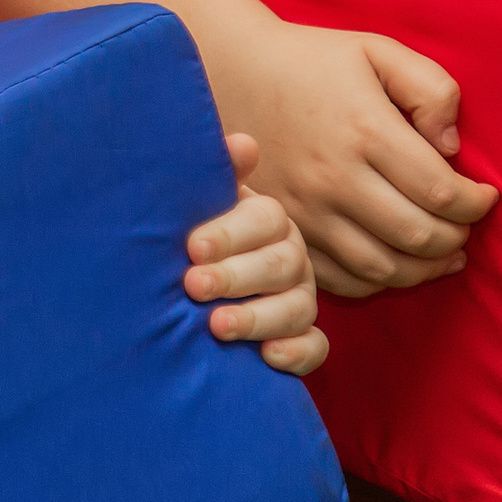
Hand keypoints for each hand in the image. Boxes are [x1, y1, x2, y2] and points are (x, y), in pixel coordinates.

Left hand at [184, 132, 326, 374]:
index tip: (193, 247)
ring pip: (297, 307)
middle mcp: (290, 257)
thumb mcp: (196, 204)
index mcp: (266, 220)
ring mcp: (299, 299)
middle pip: (280, 263)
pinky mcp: (302, 340)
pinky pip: (315, 348)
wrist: (186, 290)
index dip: (230, 233)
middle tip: (193, 285)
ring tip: (216, 325)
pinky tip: (268, 357)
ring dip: (258, 317)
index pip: (264, 219)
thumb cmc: (191, 239)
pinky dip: (297, 353)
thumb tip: (243, 144)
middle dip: (235, 276)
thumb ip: (216, 173)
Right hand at [221, 21, 498, 298]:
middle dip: (456, 238)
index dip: (476, 204)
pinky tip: (395, 262)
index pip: (442, 192)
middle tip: (465, 226)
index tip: (485, 197)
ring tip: (442, 253)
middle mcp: (334, 178)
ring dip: (424, 269)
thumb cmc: (313, 61)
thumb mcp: (378, 51)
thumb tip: (452, 148)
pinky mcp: (284, 229)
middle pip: (417, 237)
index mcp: (365, 130)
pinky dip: (377, 281)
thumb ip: (431, 89)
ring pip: (382, 268)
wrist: (230, 72)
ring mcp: (305, 211)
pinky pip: (339, 279)